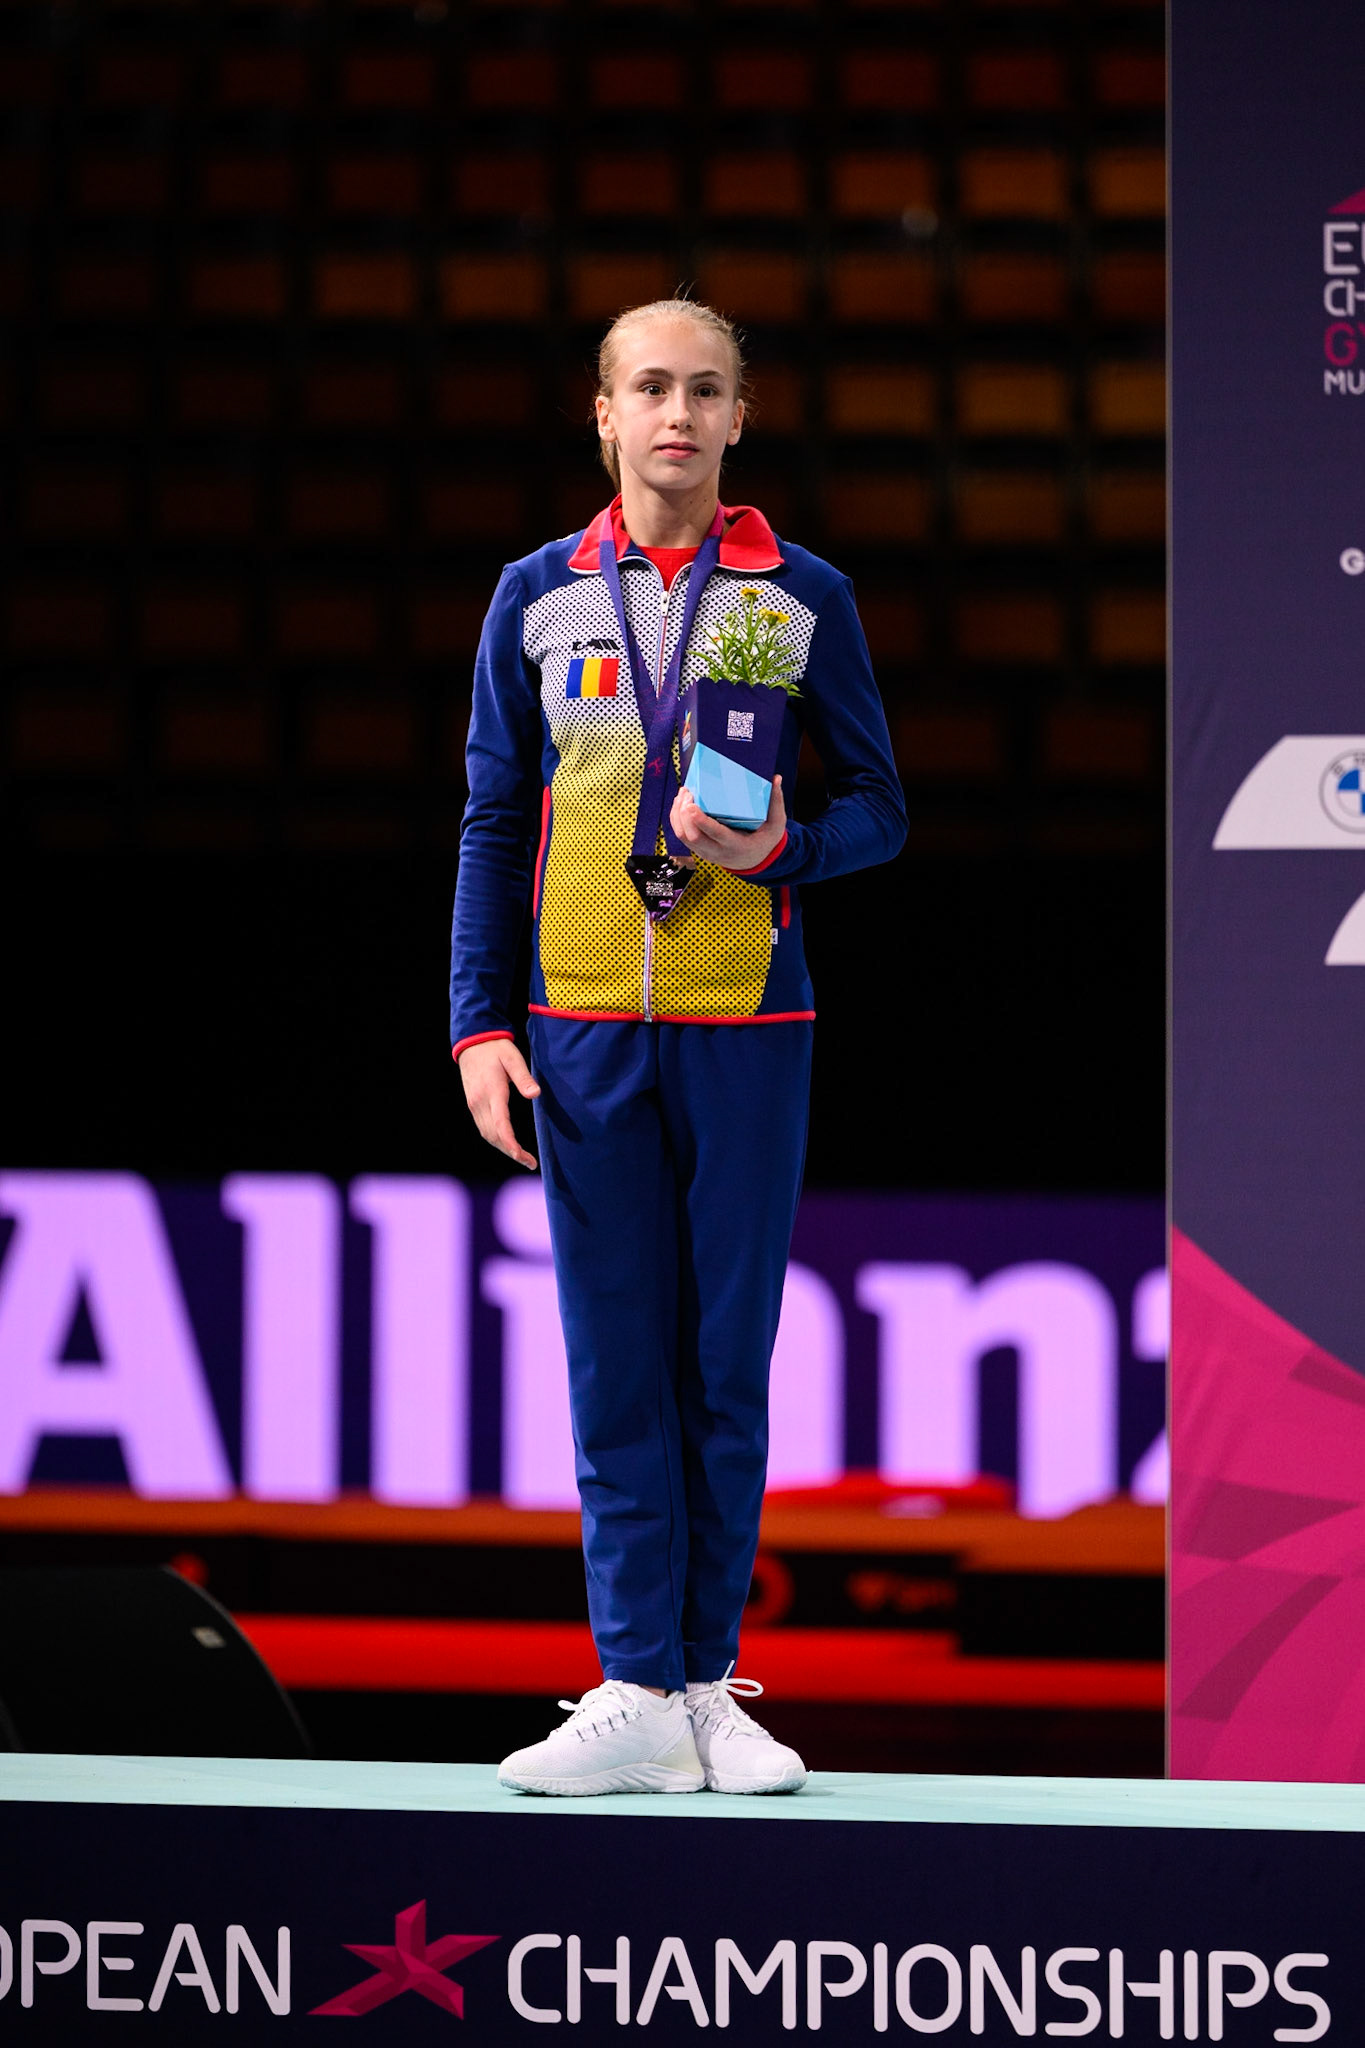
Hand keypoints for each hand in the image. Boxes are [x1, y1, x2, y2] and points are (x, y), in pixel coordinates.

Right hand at [458, 1039, 539, 1169]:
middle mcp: (479, 1102)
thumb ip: (524, 1077)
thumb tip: (535, 1094)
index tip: (524, 1158)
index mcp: (492, 1092)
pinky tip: (507, 1144)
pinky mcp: (472, 1104)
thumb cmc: (496, 1049)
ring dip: (503, 1148)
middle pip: (494, 1136)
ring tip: (522, 1158)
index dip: (512, 1145)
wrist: (472, 1042)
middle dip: (511, 1152)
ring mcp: (473, 1104)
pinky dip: (496, 1140)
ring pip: (487, 1134)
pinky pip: (483, 1128)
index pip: (501, 1126)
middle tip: (530, 1163)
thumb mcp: (513, 1058)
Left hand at [668, 775, 786, 871]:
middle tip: (687, 792)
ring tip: (683, 794)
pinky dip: (676, 819)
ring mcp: (705, 852)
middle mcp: (717, 851)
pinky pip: (682, 836)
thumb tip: (776, 778)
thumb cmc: (765, 840)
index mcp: (736, 845)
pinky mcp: (698, 849)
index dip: (700, 821)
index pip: (715, 834)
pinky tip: (680, 803)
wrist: (755, 861)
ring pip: (683, 836)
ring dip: (677, 814)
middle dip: (683, 814)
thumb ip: (776, 802)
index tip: (691, 805)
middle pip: (692, 836)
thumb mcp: (776, 825)